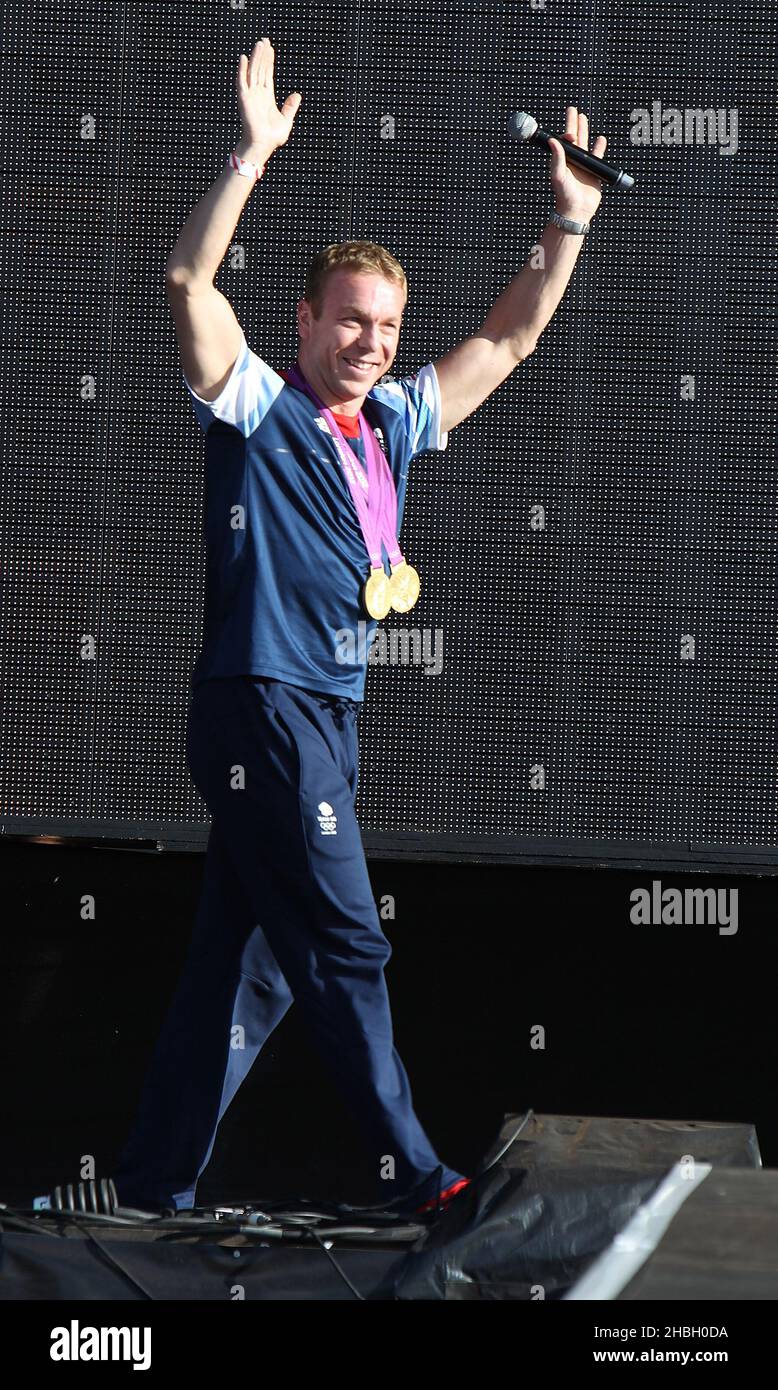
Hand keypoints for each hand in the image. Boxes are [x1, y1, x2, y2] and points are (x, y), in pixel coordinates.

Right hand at [236, 37, 301, 158]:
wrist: (263, 146)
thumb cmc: (272, 138)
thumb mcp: (286, 120)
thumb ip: (290, 107)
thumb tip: (297, 95)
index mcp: (267, 97)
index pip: (267, 74)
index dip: (269, 61)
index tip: (270, 48)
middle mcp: (258, 93)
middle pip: (260, 69)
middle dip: (263, 55)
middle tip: (265, 40)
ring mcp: (250, 95)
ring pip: (253, 71)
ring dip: (256, 57)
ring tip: (260, 44)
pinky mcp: (244, 99)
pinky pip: (242, 81)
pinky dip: (242, 70)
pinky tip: (244, 58)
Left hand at [548, 106, 607, 222]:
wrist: (577, 211)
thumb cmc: (564, 196)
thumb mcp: (558, 176)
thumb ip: (556, 158)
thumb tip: (552, 140)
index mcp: (562, 160)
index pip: (563, 140)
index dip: (566, 130)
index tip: (569, 125)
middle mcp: (571, 161)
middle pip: (573, 137)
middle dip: (573, 123)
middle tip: (572, 109)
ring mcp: (582, 165)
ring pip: (584, 143)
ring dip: (584, 130)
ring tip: (583, 117)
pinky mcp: (593, 171)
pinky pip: (597, 156)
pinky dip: (599, 147)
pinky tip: (601, 139)